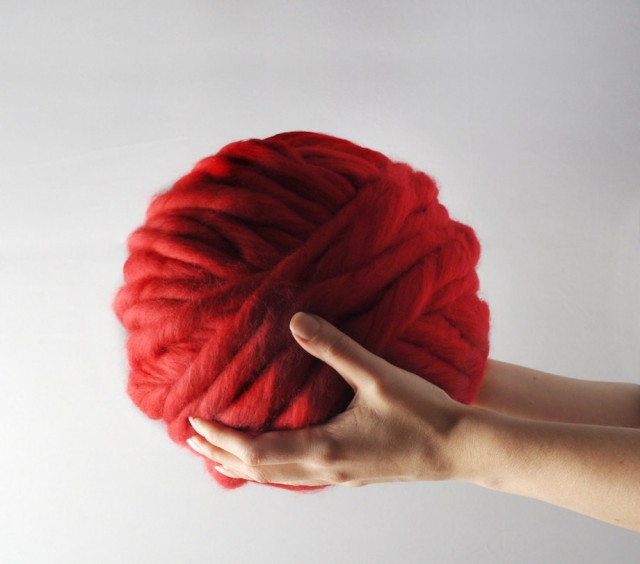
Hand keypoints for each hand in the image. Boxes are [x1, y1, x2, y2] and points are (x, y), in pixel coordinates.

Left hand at [186, 312, 467, 487]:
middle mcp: (325, 468)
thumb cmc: (423, 413)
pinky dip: (274, 466)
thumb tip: (296, 321)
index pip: (254, 450)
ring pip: (279, 476)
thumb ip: (336, 348)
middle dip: (223, 454)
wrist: (461, 448)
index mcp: (324, 447)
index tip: (194, 423)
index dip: (221, 438)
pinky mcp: (354, 474)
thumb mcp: (378, 375)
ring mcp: (340, 475)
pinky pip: (299, 474)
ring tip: (224, 451)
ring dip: (246, 463)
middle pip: (259, 469)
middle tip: (194, 441)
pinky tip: (278, 454)